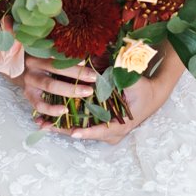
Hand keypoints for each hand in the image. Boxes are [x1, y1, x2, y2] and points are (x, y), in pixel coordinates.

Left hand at [20, 54, 180, 144]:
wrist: (152, 96)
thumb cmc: (142, 88)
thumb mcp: (132, 80)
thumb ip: (117, 73)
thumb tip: (98, 61)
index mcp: (122, 125)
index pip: (102, 131)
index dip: (88, 131)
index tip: (73, 132)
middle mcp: (114, 133)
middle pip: (87, 134)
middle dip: (66, 130)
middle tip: (47, 127)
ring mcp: (108, 133)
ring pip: (83, 132)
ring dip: (63, 128)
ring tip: (42, 125)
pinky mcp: (102, 128)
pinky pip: (84, 128)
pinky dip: (68, 123)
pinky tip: (50, 120)